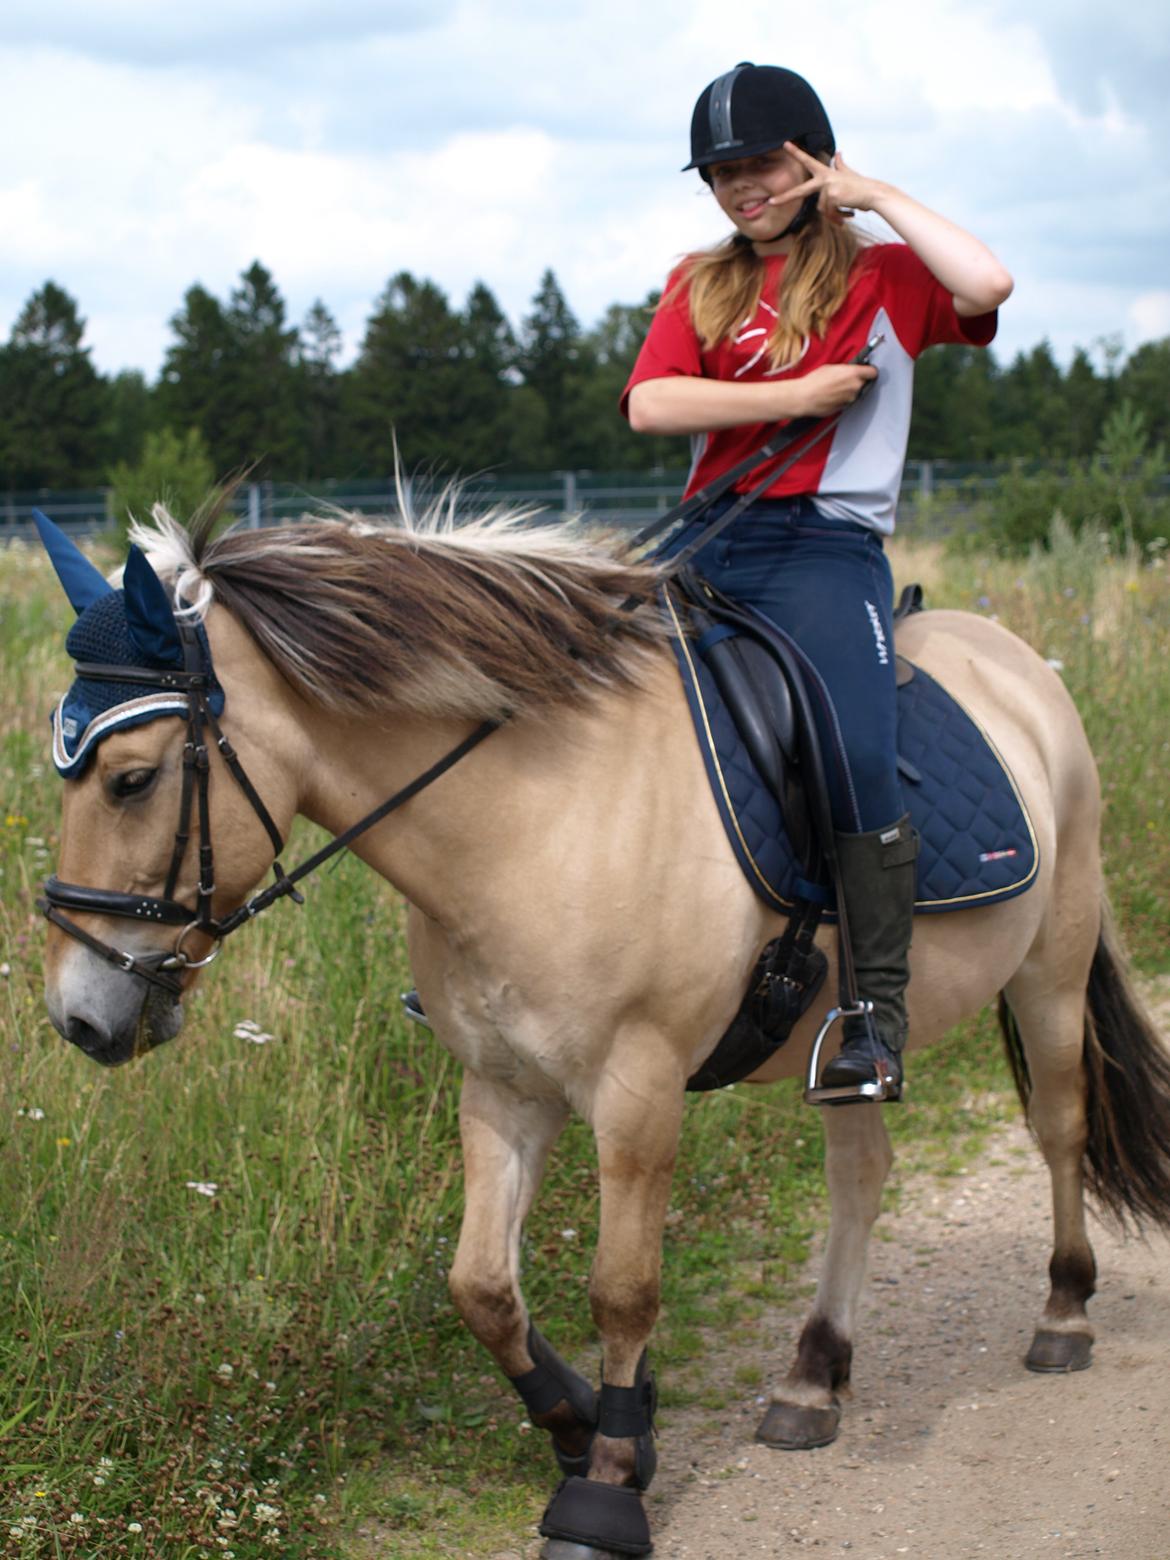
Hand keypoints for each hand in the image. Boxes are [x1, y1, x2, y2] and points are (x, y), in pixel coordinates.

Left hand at [773, 144, 887, 224]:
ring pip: (821, 210)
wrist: (873, 194)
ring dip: (833, 216)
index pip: (808, 161)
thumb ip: (840, 164)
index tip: (785, 143)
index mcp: (826, 173)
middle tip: (770, 202)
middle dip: (785, 198)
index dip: (796, 153)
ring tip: (846, 214)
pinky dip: (838, 218)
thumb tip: (838, 152)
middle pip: (801, 190)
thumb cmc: (860, 186)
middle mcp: (825, 178)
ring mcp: (828, 187)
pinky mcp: (833, 197)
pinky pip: (829, 214)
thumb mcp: (848, 173)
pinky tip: (848, 216)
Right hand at [792, 362, 878, 417]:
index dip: (869, 371)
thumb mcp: (831, 367)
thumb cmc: (814, 381)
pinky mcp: (845, 408)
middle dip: (857, 381)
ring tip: (834, 388)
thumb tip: (849, 370)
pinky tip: (831, 395)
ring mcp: (851, 399)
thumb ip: (845, 369)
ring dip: (848, 391)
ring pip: (855, 393)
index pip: (873, 372)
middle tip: (844, 379)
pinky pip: (847, 401)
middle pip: (864, 383)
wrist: (805, 397)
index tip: (867, 371)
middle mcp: (855, 387)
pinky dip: (842, 399)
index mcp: (853, 373)